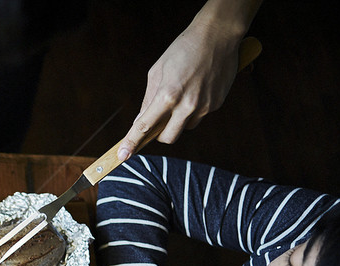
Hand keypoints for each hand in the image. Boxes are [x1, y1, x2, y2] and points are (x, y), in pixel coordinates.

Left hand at [116, 21, 244, 161]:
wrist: (217, 35)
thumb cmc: (182, 50)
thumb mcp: (157, 72)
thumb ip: (148, 100)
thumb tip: (140, 122)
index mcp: (167, 95)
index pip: (144, 127)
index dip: (131, 143)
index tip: (122, 155)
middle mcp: (187, 105)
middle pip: (168, 138)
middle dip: (159, 135)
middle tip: (157, 122)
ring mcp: (204, 106)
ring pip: (185, 128)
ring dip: (177, 121)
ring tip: (181, 96)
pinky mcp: (216, 104)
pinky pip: (199, 116)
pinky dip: (193, 110)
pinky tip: (195, 89)